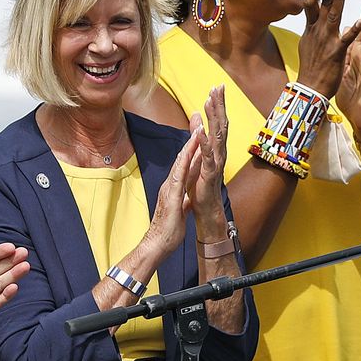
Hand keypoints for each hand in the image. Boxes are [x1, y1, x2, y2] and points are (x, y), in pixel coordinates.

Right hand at [142, 127, 202, 261]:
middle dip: (192, 136)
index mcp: (176, 185)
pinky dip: (185, 161)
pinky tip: (190, 151)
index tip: (202, 130)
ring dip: (189, 143)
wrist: (158, 243)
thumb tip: (187, 194)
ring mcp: (170, 187)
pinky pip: (179, 175)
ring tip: (198, 126)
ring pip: (181, 161)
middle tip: (199, 117)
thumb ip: (183, 199)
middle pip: (183, 155)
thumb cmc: (169, 228)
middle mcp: (172, 182)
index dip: (194, 146)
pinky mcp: (171, 195)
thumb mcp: (180, 208)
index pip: (187, 162)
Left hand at [190, 85, 230, 236]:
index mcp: (216, 148)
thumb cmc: (202, 183)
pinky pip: (208, 155)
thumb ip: (198, 135)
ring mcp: (216, 162)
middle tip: (219, 86)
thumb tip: (195, 116)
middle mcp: (219, 152)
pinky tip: (201, 130)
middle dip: (219, 105)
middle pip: (220, 124)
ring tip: (211, 101)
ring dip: (214, 118)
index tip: (216, 86)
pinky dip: (205, 142)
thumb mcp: (198, 155)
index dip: (217, 104)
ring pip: (217, 136)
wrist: (206, 207)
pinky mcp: (209, 173)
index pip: (217, 122)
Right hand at [296, 0, 359, 95]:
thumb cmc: (310, 67)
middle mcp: (317, 31)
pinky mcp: (336, 53)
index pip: (313, 1)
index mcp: (311, 28)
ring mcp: (327, 41)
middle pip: (322, 3)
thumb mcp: (306, 43)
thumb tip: (309, 17)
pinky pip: (346, 39)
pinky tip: (360, 21)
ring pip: (333, 15)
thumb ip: (311, 28)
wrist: (310, 88)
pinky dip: (352, 30)